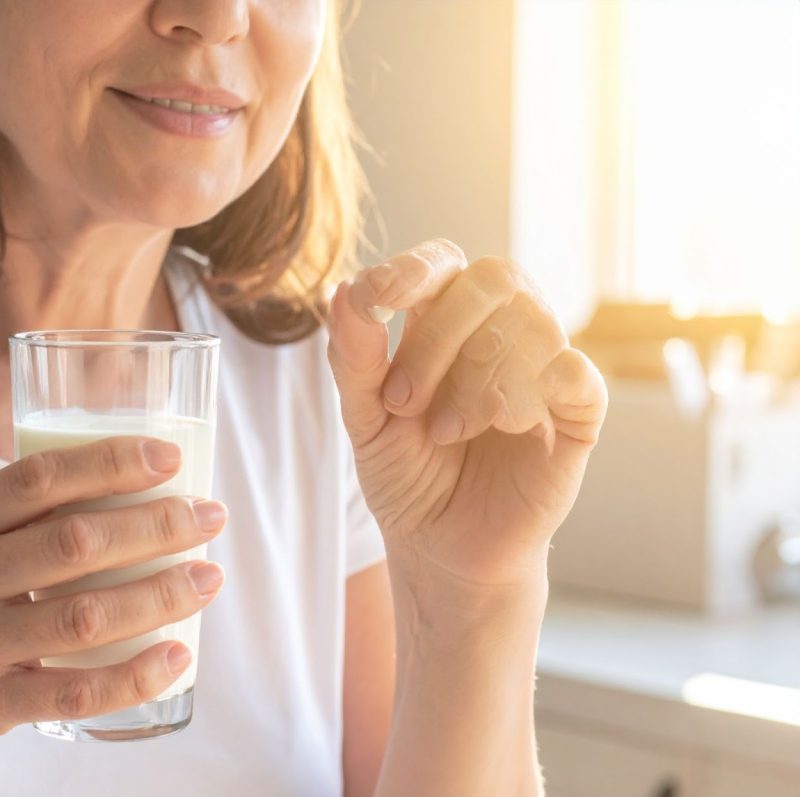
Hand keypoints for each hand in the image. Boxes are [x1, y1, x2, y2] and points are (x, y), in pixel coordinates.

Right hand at [0, 437, 226, 753]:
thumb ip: (34, 510)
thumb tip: (148, 478)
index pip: (38, 478)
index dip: (110, 463)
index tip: (171, 458)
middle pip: (73, 544)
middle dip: (156, 526)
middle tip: (210, 516)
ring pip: (83, 617)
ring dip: (160, 595)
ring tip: (209, 577)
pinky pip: (73, 692)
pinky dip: (133, 676)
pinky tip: (176, 654)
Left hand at [327, 239, 606, 588]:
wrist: (441, 551)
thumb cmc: (406, 477)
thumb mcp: (364, 419)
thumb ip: (353, 357)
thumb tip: (343, 289)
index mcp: (446, 323)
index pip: (445, 262)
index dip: (415, 268)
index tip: (378, 297)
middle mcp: (501, 333)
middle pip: (493, 278)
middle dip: (439, 336)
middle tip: (402, 402)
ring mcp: (544, 368)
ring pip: (532, 323)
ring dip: (475, 380)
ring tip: (445, 432)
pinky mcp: (580, 413)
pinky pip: (573, 371)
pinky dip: (527, 393)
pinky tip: (502, 427)